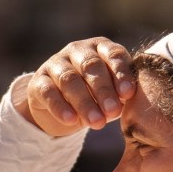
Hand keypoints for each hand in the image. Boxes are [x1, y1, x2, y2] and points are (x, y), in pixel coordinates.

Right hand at [11, 37, 138, 137]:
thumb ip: (123, 93)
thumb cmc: (98, 97)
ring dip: (84, 102)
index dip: (120, 72)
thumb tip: (134, 102)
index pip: (113, 54)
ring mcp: (56, 63)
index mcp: (101, 48)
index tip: (128, 94)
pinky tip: (71, 120)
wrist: (65, 109)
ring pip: (69, 79)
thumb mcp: (114, 93)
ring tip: (97, 123)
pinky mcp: (38, 81)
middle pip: (91, 66)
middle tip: (113, 112)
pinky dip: (60, 106)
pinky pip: (48, 91)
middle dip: (103, 90)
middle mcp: (78, 50)